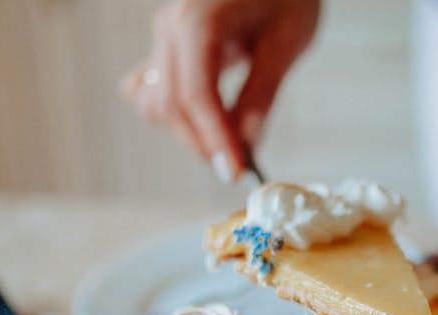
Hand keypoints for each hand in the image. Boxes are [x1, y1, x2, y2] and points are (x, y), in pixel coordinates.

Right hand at [121, 0, 320, 180]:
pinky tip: (208, 118)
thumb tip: (247, 145)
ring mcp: (161, 36)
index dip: (214, 139)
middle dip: (203, 142)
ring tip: (231, 137)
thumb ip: (261, 94)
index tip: (236, 171)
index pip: (195, 94)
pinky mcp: (164, 47)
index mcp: (197, 20)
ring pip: (154, 103)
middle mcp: (169, 27)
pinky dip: (174, 114)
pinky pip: (151, 91)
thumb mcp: (286, 42)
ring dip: (188, 131)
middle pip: (169, 105)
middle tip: (240, 163)